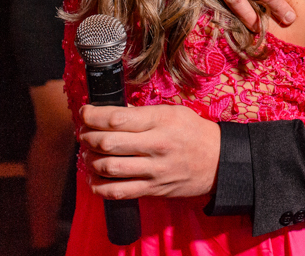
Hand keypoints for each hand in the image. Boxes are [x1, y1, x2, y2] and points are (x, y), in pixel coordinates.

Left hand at [78, 104, 220, 198]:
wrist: (220, 162)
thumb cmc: (195, 133)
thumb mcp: (174, 113)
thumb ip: (144, 113)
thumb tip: (114, 113)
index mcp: (161, 121)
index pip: (116, 118)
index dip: (93, 115)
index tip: (85, 112)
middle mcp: (156, 145)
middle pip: (107, 142)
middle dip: (87, 137)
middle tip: (85, 133)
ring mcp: (154, 170)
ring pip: (108, 167)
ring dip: (90, 160)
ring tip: (89, 153)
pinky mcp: (152, 189)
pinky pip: (118, 192)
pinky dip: (99, 186)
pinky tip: (95, 178)